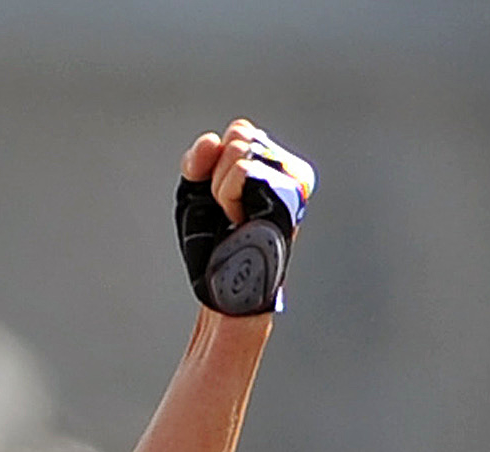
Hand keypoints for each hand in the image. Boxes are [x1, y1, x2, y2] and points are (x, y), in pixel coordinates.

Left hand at [174, 122, 314, 317]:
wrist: (222, 283)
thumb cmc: (214, 244)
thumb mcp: (197, 189)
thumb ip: (201, 157)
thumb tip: (214, 140)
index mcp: (274, 168)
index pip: (240, 131)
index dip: (215, 161)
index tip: (221, 199)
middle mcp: (290, 173)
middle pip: (241, 132)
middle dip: (218, 172)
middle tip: (227, 211)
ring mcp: (293, 184)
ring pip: (241, 148)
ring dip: (222, 187)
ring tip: (234, 217)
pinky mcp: (289, 197)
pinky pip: (243, 167)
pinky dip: (227, 193)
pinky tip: (239, 219)